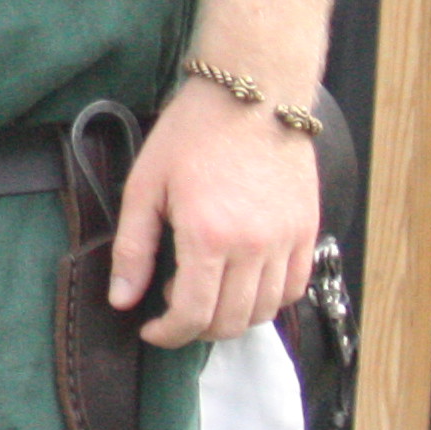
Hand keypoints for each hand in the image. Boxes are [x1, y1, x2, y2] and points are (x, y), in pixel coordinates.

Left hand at [111, 80, 322, 345]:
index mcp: (208, 236)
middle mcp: (254, 247)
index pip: (193, 314)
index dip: (169, 334)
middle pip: (230, 321)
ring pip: (265, 312)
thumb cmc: (191, 134)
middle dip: (197, 329)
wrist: (251, 95)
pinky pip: (293, 289)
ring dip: (232, 318)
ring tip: (206, 295)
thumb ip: (132, 248)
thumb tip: (122, 300)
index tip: (152, 330)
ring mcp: (286, 242)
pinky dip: (269, 301)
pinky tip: (243, 284)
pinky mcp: (308, 232)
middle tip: (175, 313)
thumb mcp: (144, 185)